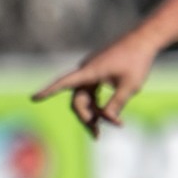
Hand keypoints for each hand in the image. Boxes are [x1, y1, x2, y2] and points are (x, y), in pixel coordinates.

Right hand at [32, 35, 160, 136]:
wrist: (143, 41)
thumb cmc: (137, 62)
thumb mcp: (129, 86)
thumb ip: (116, 103)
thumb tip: (106, 120)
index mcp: (89, 72)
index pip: (63, 83)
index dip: (49, 91)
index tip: (34, 98)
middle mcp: (86, 72)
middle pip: (78, 100)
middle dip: (86, 118)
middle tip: (97, 135)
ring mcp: (91, 73)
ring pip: (85, 98)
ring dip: (92, 114)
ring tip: (99, 131)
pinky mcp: (98, 74)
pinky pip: (92, 93)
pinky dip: (97, 105)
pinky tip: (104, 116)